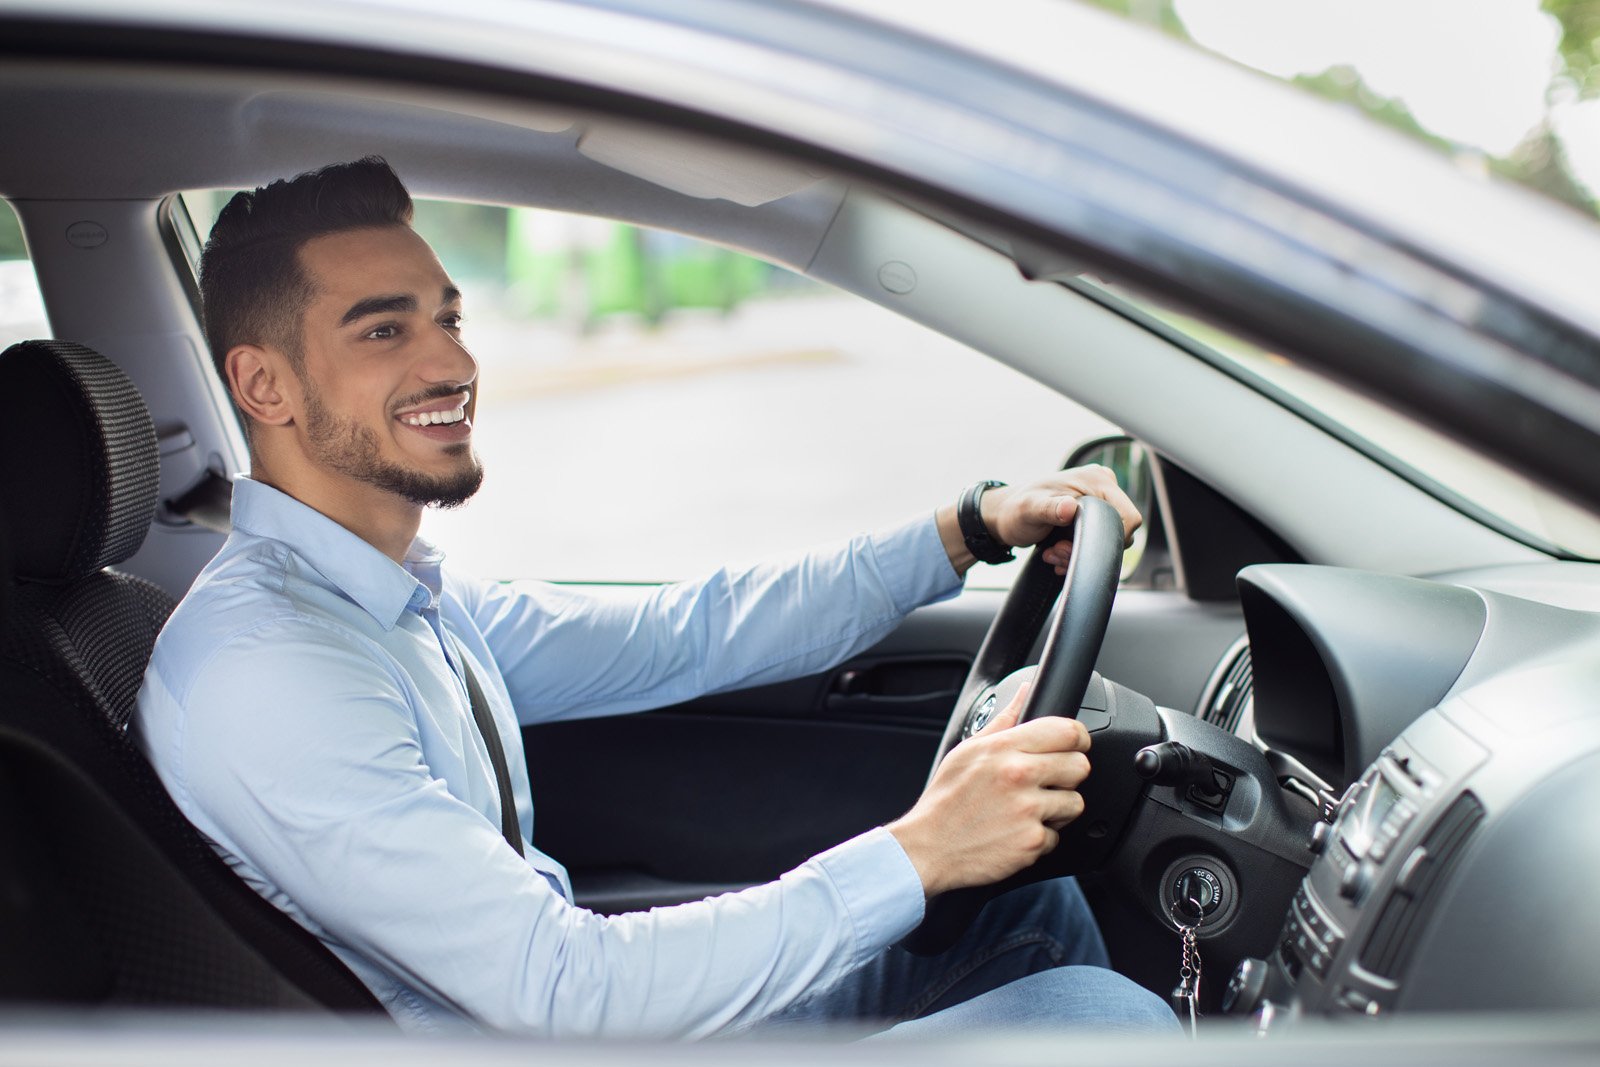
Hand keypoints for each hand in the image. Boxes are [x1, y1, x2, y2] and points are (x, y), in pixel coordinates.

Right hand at [886, 685, 1091, 896]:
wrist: (928, 847)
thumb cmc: (946, 800)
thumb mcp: (967, 751)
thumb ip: (1002, 720)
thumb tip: (1023, 692)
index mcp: (1003, 748)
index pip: (1067, 731)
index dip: (1078, 737)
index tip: (1074, 745)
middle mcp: (1018, 775)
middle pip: (1080, 765)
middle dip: (1068, 774)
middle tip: (1048, 782)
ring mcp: (1027, 810)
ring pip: (1074, 803)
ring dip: (1058, 809)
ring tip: (1029, 811)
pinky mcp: (1032, 841)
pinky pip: (1057, 836)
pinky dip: (1040, 838)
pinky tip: (1017, 832)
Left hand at [986, 466, 1141, 575]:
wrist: (1006, 515)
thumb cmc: (1016, 509)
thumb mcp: (1029, 509)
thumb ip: (1049, 508)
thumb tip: (1070, 508)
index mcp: (1096, 480)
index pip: (1129, 516)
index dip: (1111, 538)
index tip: (1079, 545)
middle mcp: (1102, 489)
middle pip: (1119, 531)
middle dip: (1089, 548)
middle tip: (1058, 550)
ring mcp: (1099, 503)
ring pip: (1107, 540)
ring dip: (1079, 553)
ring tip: (1053, 552)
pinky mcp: (1092, 517)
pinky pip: (1097, 542)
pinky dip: (1078, 553)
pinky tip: (1057, 554)